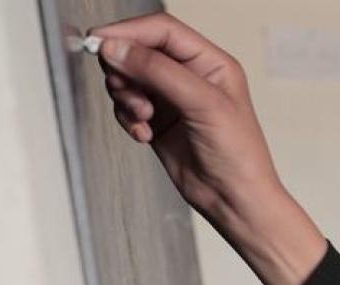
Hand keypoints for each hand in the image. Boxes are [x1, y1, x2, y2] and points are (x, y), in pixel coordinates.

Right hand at [91, 12, 324, 284]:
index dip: (129, 32)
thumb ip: (159, 71)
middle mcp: (190, 76)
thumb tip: (118, 48)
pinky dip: (127, 118)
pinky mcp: (158, 121)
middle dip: (125, 70)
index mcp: (211, 63)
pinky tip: (144, 134)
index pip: (162, 30)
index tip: (101, 42)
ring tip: (143, 118)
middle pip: (138, 51)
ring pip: (128, 79)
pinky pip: (126, 106)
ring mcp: (172, 99)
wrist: (235, 199)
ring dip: (126, 98)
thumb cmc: (239, 155)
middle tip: (127, 91)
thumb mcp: (203, 104)